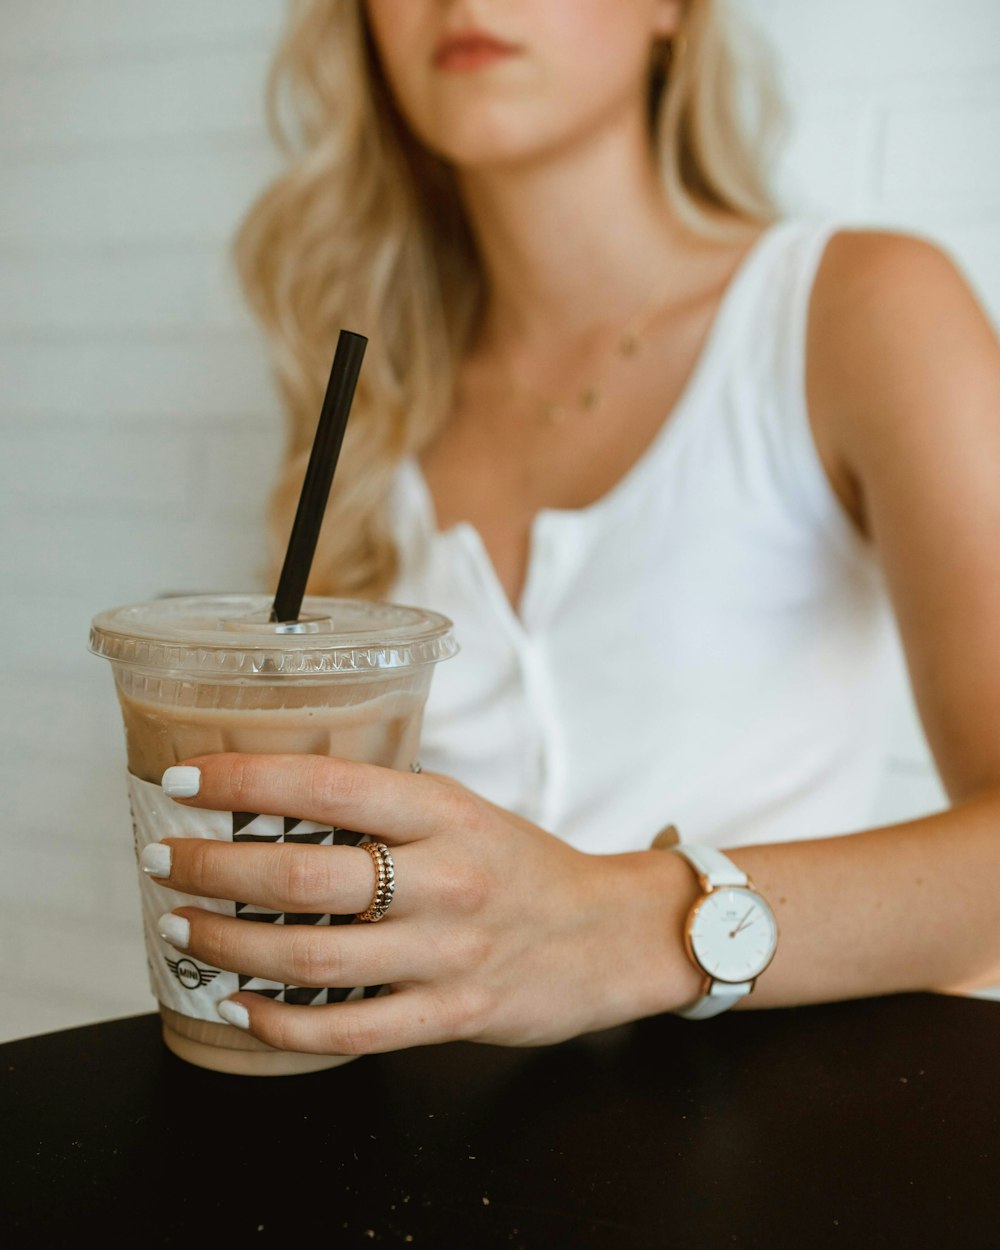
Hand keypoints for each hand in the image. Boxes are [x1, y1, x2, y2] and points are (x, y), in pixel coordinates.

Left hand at [146, 753, 698, 1054]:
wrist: (610, 934)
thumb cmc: (524, 865)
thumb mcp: (464, 812)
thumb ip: (386, 808)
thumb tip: (279, 799)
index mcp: (445, 812)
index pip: (327, 786)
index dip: (244, 780)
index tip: (184, 778)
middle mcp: (446, 879)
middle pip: (305, 878)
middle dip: (214, 868)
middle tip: (162, 857)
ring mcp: (449, 954)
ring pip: (314, 958)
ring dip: (228, 944)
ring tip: (181, 925)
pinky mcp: (453, 1016)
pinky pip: (349, 1032)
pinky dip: (280, 1025)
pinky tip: (238, 1008)